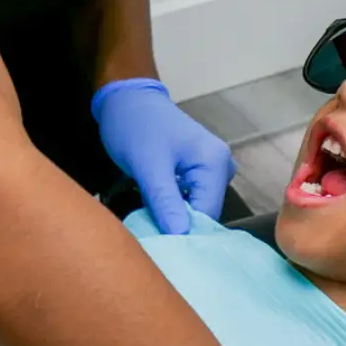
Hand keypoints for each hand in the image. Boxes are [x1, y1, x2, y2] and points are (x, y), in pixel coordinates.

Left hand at [92, 77, 235, 234]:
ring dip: (172, 218)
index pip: (207, 214)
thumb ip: (165, 200)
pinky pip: (187, 200)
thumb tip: (180, 236)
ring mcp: (209, 169)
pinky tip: (153, 211)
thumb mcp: (147, 164)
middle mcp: (221, 166)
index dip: (184, 233)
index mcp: (215, 162)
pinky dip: (170, 207)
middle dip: (178, 226)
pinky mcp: (195, 172)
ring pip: (194, 208)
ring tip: (149, 225)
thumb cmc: (135, 125)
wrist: (125, 98)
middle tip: (150, 236)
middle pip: (203, 213)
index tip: (159, 246)